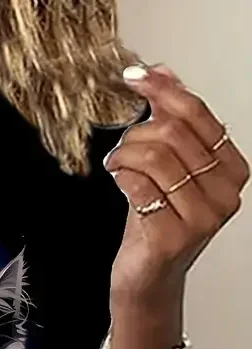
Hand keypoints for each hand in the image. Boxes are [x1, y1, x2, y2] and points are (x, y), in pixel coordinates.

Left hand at [105, 63, 248, 309]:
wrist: (147, 276)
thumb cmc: (157, 222)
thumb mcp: (167, 166)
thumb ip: (170, 120)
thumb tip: (163, 71)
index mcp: (230, 169)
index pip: (198, 115)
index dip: (163, 90)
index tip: (135, 76)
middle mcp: (225, 193)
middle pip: (173, 134)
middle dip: (137, 134)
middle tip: (122, 149)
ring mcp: (202, 217)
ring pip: (155, 157)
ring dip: (125, 156)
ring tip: (117, 166)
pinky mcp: (173, 237)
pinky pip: (140, 187)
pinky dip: (122, 177)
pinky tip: (119, 181)